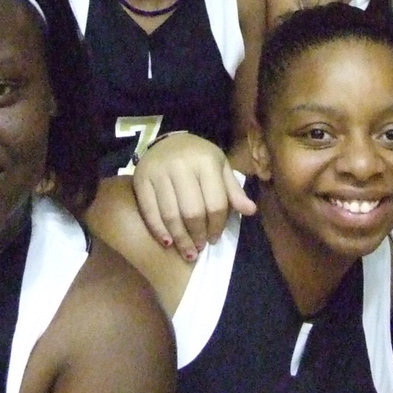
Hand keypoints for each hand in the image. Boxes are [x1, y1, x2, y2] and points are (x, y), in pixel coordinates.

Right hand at [131, 134, 255, 260]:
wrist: (167, 141)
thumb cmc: (199, 158)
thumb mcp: (220, 168)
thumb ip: (233, 191)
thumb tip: (251, 211)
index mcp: (206, 161)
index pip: (215, 203)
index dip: (217, 226)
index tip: (215, 239)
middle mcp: (181, 165)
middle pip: (192, 211)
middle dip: (198, 235)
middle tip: (200, 248)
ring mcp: (158, 172)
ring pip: (170, 214)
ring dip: (180, 238)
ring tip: (188, 251)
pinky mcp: (140, 179)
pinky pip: (149, 211)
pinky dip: (158, 230)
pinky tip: (167, 242)